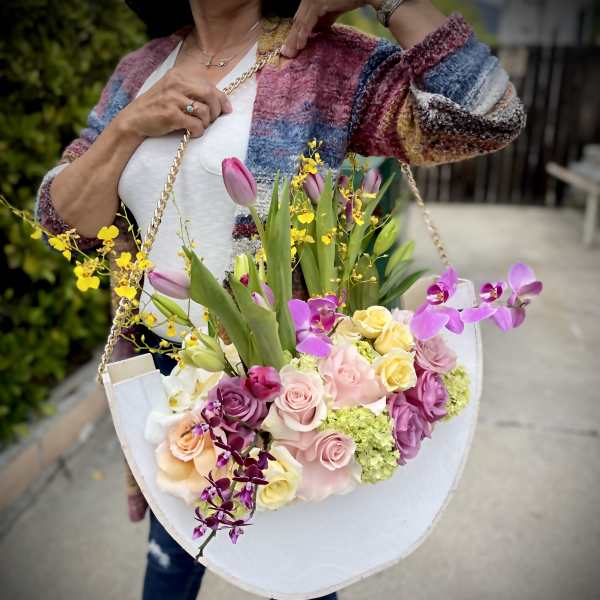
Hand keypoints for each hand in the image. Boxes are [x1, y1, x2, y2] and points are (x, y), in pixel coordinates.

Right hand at [116, 66, 232, 138]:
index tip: (226, 110)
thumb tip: (223, 103)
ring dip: (206, 122)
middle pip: (210, 94)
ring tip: (199, 126)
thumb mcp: (173, 91)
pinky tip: (192, 132)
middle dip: (216, 110)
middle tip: (212, 120)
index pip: (209, 85)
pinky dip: (198, 131)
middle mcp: (176, 83)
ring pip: (204, 111)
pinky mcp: (171, 115)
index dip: (222, 99)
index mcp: (179, 74)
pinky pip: (195, 125)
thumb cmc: (157, 107)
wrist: (134, 119)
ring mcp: (173, 99)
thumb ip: (193, 91)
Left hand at [282, 0, 375, 57]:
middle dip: (291, 39)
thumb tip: (318, 31)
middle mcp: (311, 0)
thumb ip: (325, 19)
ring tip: (290, 54)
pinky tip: (300, 45)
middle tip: (286, 55)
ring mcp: (313, 0)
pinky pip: (308, 21)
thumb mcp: (335, 10)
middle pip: (298, 22)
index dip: (295, 34)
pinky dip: (303, 34)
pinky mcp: (318, 3)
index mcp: (313, 2)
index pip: (301, 20)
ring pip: (300, 23)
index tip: (292, 48)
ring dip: (294, 39)